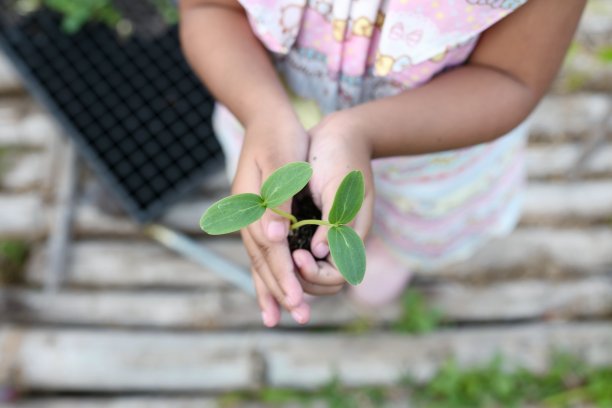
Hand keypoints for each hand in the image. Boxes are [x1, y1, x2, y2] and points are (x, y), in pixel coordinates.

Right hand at [232, 114, 310, 326]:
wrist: (265, 119)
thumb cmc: (279, 137)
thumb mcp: (282, 161)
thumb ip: (277, 198)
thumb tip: (275, 236)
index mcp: (252, 204)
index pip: (269, 248)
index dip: (283, 273)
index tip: (296, 298)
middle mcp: (246, 216)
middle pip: (262, 260)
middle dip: (280, 290)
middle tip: (299, 317)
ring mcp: (248, 218)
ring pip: (258, 261)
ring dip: (269, 289)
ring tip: (276, 318)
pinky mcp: (256, 217)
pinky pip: (258, 253)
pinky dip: (263, 275)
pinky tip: (268, 293)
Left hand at [292, 111, 374, 294]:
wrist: (342, 132)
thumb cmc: (342, 155)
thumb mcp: (339, 186)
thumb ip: (332, 220)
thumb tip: (320, 251)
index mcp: (353, 234)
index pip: (336, 277)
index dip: (315, 274)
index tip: (297, 255)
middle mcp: (339, 240)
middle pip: (322, 282)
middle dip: (301, 282)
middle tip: (283, 261)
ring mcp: (326, 234)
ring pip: (308, 271)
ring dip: (291, 276)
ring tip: (274, 268)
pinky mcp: (311, 224)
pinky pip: (298, 251)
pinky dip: (285, 259)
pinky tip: (270, 256)